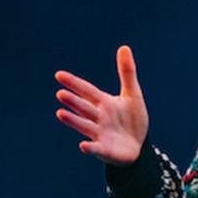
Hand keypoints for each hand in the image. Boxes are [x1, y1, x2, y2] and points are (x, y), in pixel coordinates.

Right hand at [54, 45, 149, 165]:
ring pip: (85, 125)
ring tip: (60, 113)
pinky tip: (83, 145)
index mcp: (104, 103)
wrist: (138, 146)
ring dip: (73, 120)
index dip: (75, 83)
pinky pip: (97, 148)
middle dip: (73, 101)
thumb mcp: (133, 94)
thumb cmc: (132, 119)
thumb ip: (127, 72)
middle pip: (84, 107)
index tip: (59, 75)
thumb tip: (124, 47)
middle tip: (60, 93)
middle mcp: (99, 117)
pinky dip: (90, 147)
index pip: (87, 91)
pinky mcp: (106, 149)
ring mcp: (100, 134)